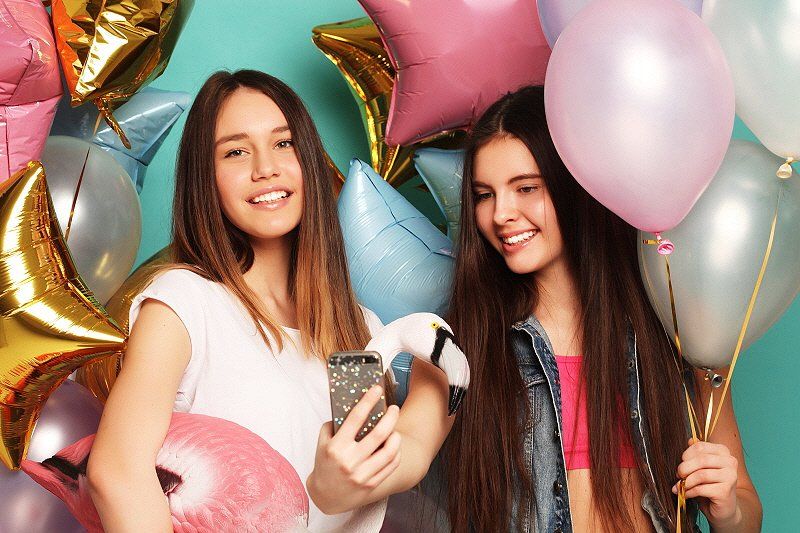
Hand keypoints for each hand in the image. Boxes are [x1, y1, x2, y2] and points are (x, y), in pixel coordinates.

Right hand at [307, 385, 400, 514]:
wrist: (325, 496)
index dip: (368, 401)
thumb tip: (350, 407)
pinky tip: (394, 446)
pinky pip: (391, 465)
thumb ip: (333, 426)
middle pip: (379, 434)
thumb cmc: (324, 465)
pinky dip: (396, 453)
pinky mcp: (371, 484)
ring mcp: (362, 474)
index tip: (377, 389)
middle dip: (390, 417)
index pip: (356, 418)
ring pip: (390, 451)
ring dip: (396, 436)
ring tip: (394, 429)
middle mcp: (350, 461)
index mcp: (337, 447)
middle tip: (394, 409)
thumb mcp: (322, 443)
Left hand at [673, 438, 741, 529]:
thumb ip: (697, 454)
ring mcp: (730, 477)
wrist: (724, 508)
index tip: (681, 463)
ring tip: (680, 486)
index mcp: (723, 451)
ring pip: (701, 475)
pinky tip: (686, 494)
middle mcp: (730, 462)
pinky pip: (701, 489)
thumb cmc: (710, 485)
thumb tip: (690, 440)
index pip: (700, 446)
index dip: (686, 455)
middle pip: (701, 460)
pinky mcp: (725, 492)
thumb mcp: (701, 467)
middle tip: (678, 475)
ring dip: (686, 481)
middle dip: (684, 468)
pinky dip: (690, 492)